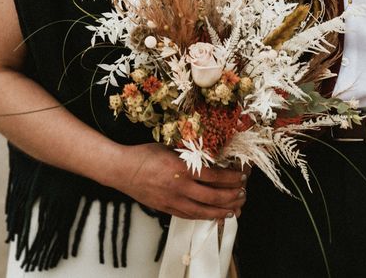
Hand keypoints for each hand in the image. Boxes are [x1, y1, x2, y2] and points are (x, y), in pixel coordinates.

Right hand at [115, 144, 248, 219]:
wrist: (122, 170)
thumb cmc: (145, 155)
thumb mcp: (171, 148)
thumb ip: (191, 155)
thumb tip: (211, 156)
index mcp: (182, 168)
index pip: (214, 177)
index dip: (231, 179)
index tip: (242, 177)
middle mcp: (179, 187)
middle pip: (212, 197)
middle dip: (231, 197)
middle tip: (243, 194)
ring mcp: (172, 201)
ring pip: (202, 211)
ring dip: (221, 211)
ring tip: (235, 209)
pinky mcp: (165, 208)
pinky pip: (189, 215)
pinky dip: (203, 216)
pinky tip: (213, 215)